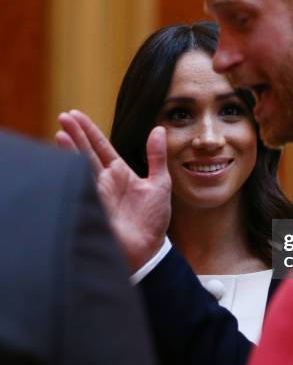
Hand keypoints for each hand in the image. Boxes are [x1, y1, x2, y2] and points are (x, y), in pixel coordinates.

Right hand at [57, 110, 171, 271]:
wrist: (149, 249)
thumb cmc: (153, 219)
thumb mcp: (160, 183)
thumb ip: (157, 156)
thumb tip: (158, 129)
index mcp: (119, 172)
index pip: (100, 146)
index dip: (88, 131)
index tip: (76, 115)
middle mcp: (105, 180)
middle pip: (86, 153)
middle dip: (75, 135)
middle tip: (64, 116)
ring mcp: (98, 193)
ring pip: (81, 168)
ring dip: (70, 152)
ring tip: (60, 134)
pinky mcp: (95, 207)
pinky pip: (83, 189)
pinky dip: (74, 177)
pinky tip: (66, 163)